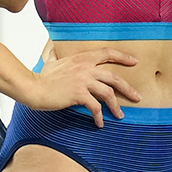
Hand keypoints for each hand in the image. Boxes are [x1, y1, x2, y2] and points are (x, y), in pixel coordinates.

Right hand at [17, 48, 140, 125]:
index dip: (122, 57)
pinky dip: (99, 116)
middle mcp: (86, 68)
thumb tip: (52, 49)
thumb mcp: (51, 61)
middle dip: (128, 88)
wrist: (34, 88)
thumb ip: (54, 54)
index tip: (134, 62)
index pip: (107, 53)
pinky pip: (95, 107)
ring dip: (116, 106)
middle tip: (136, 97)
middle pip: (114, 77)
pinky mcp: (79, 94)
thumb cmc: (41, 76)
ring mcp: (83, 81)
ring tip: (120, 115)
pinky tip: (99, 123)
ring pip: (108, 93)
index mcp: (82, 58)